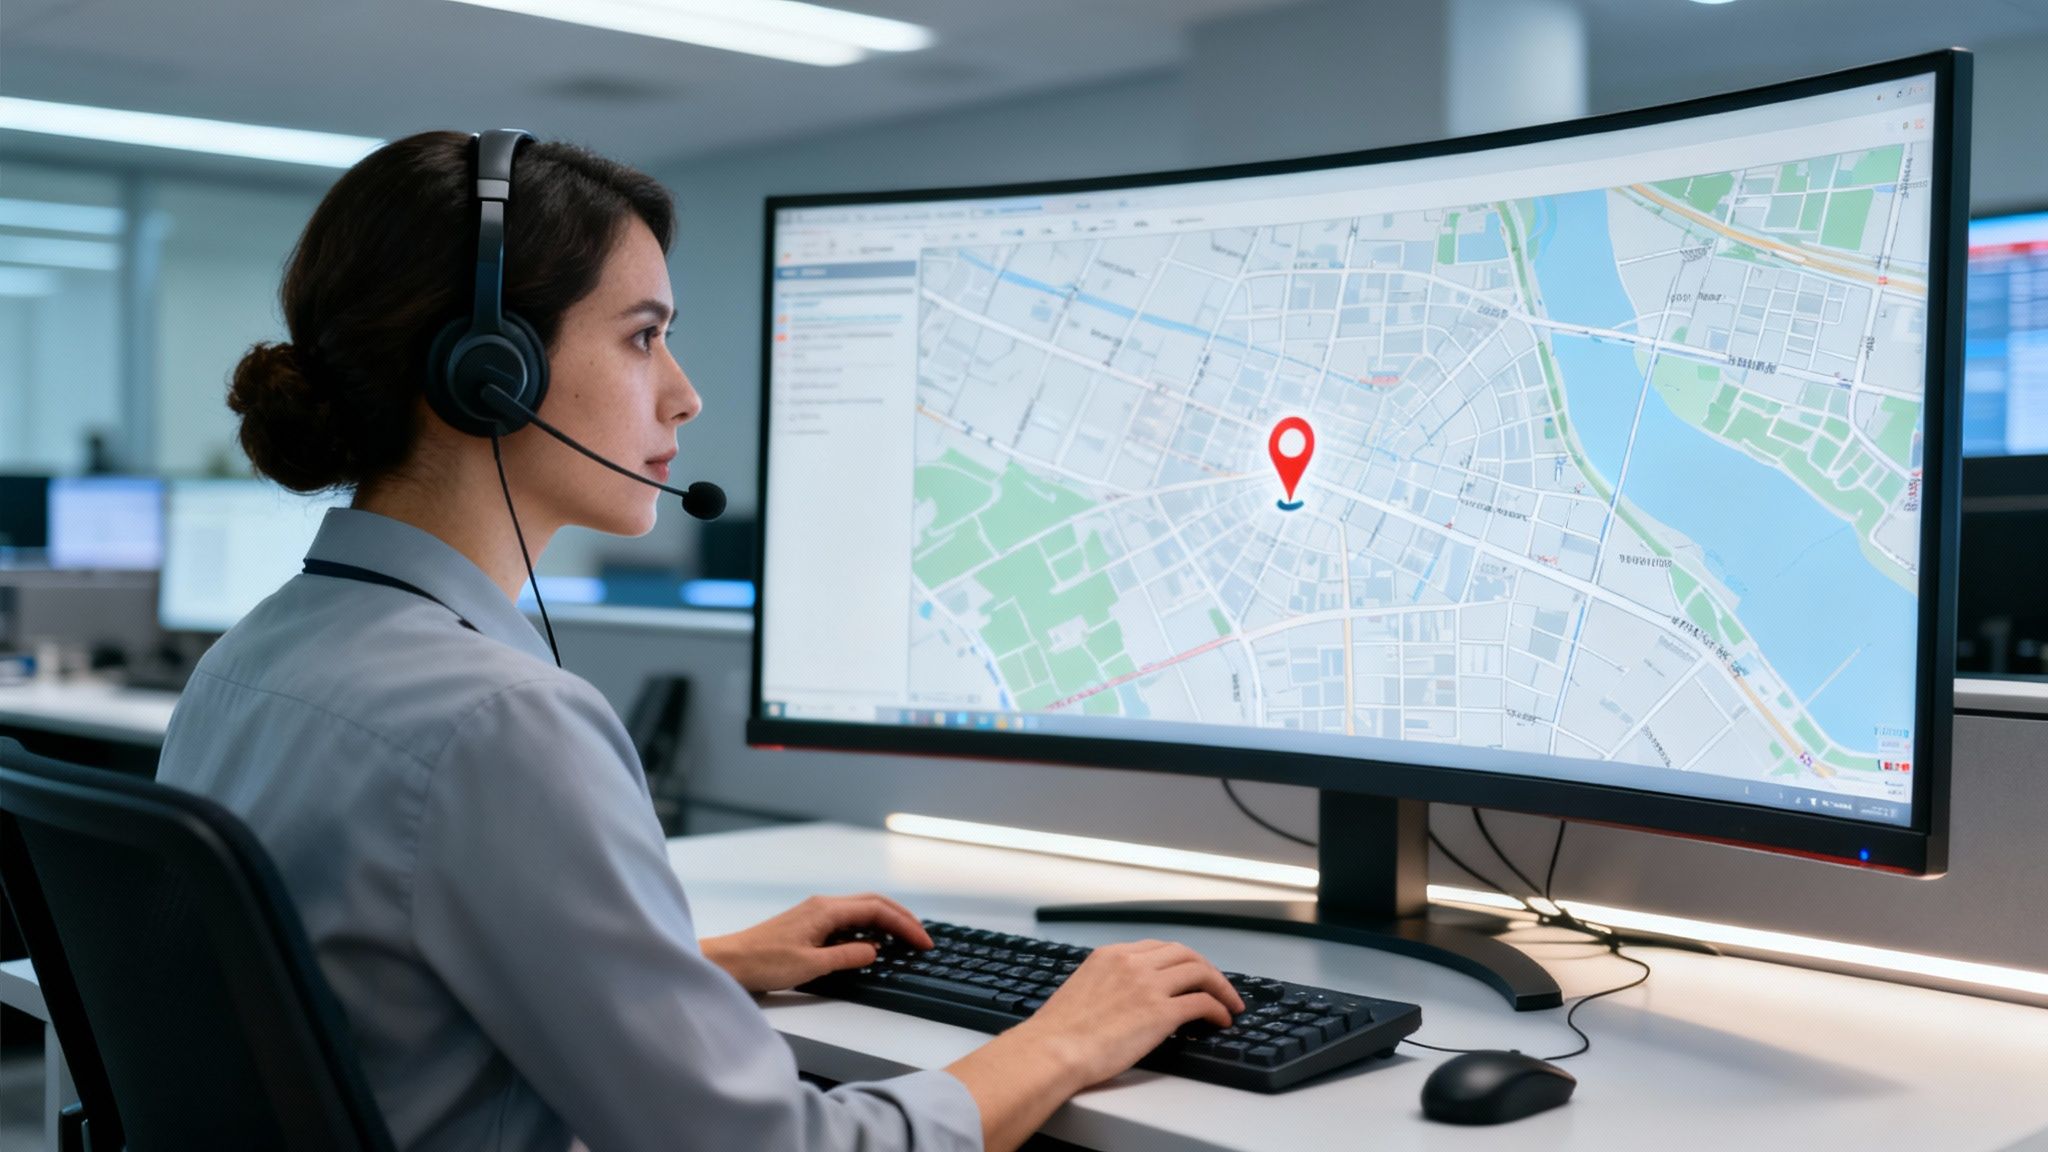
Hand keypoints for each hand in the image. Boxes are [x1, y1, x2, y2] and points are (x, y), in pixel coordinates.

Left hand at [700, 893, 932, 993]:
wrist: (729, 961)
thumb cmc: (762, 963)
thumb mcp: (810, 965)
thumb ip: (847, 956)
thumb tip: (875, 950)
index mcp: (826, 910)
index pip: (876, 910)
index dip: (904, 924)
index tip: (922, 941)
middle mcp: (822, 905)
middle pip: (873, 903)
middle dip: (901, 918)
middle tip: (922, 938)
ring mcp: (815, 913)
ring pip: (861, 910)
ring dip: (886, 922)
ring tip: (905, 939)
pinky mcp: (808, 924)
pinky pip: (847, 920)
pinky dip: (868, 928)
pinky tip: (872, 943)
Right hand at [1009, 939, 1244, 1088]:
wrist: (1052, 1050)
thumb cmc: (1057, 1033)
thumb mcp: (1081, 990)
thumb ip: (1106, 985)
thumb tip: (1121, 1000)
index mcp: (1110, 956)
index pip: (1157, 948)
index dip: (1181, 961)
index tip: (1191, 973)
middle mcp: (1131, 963)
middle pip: (1184, 954)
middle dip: (1207, 968)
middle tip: (1218, 986)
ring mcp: (1148, 985)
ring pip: (1200, 972)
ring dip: (1221, 987)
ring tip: (1229, 1004)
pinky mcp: (1160, 1012)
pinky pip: (1202, 1003)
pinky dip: (1218, 1009)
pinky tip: (1221, 1020)